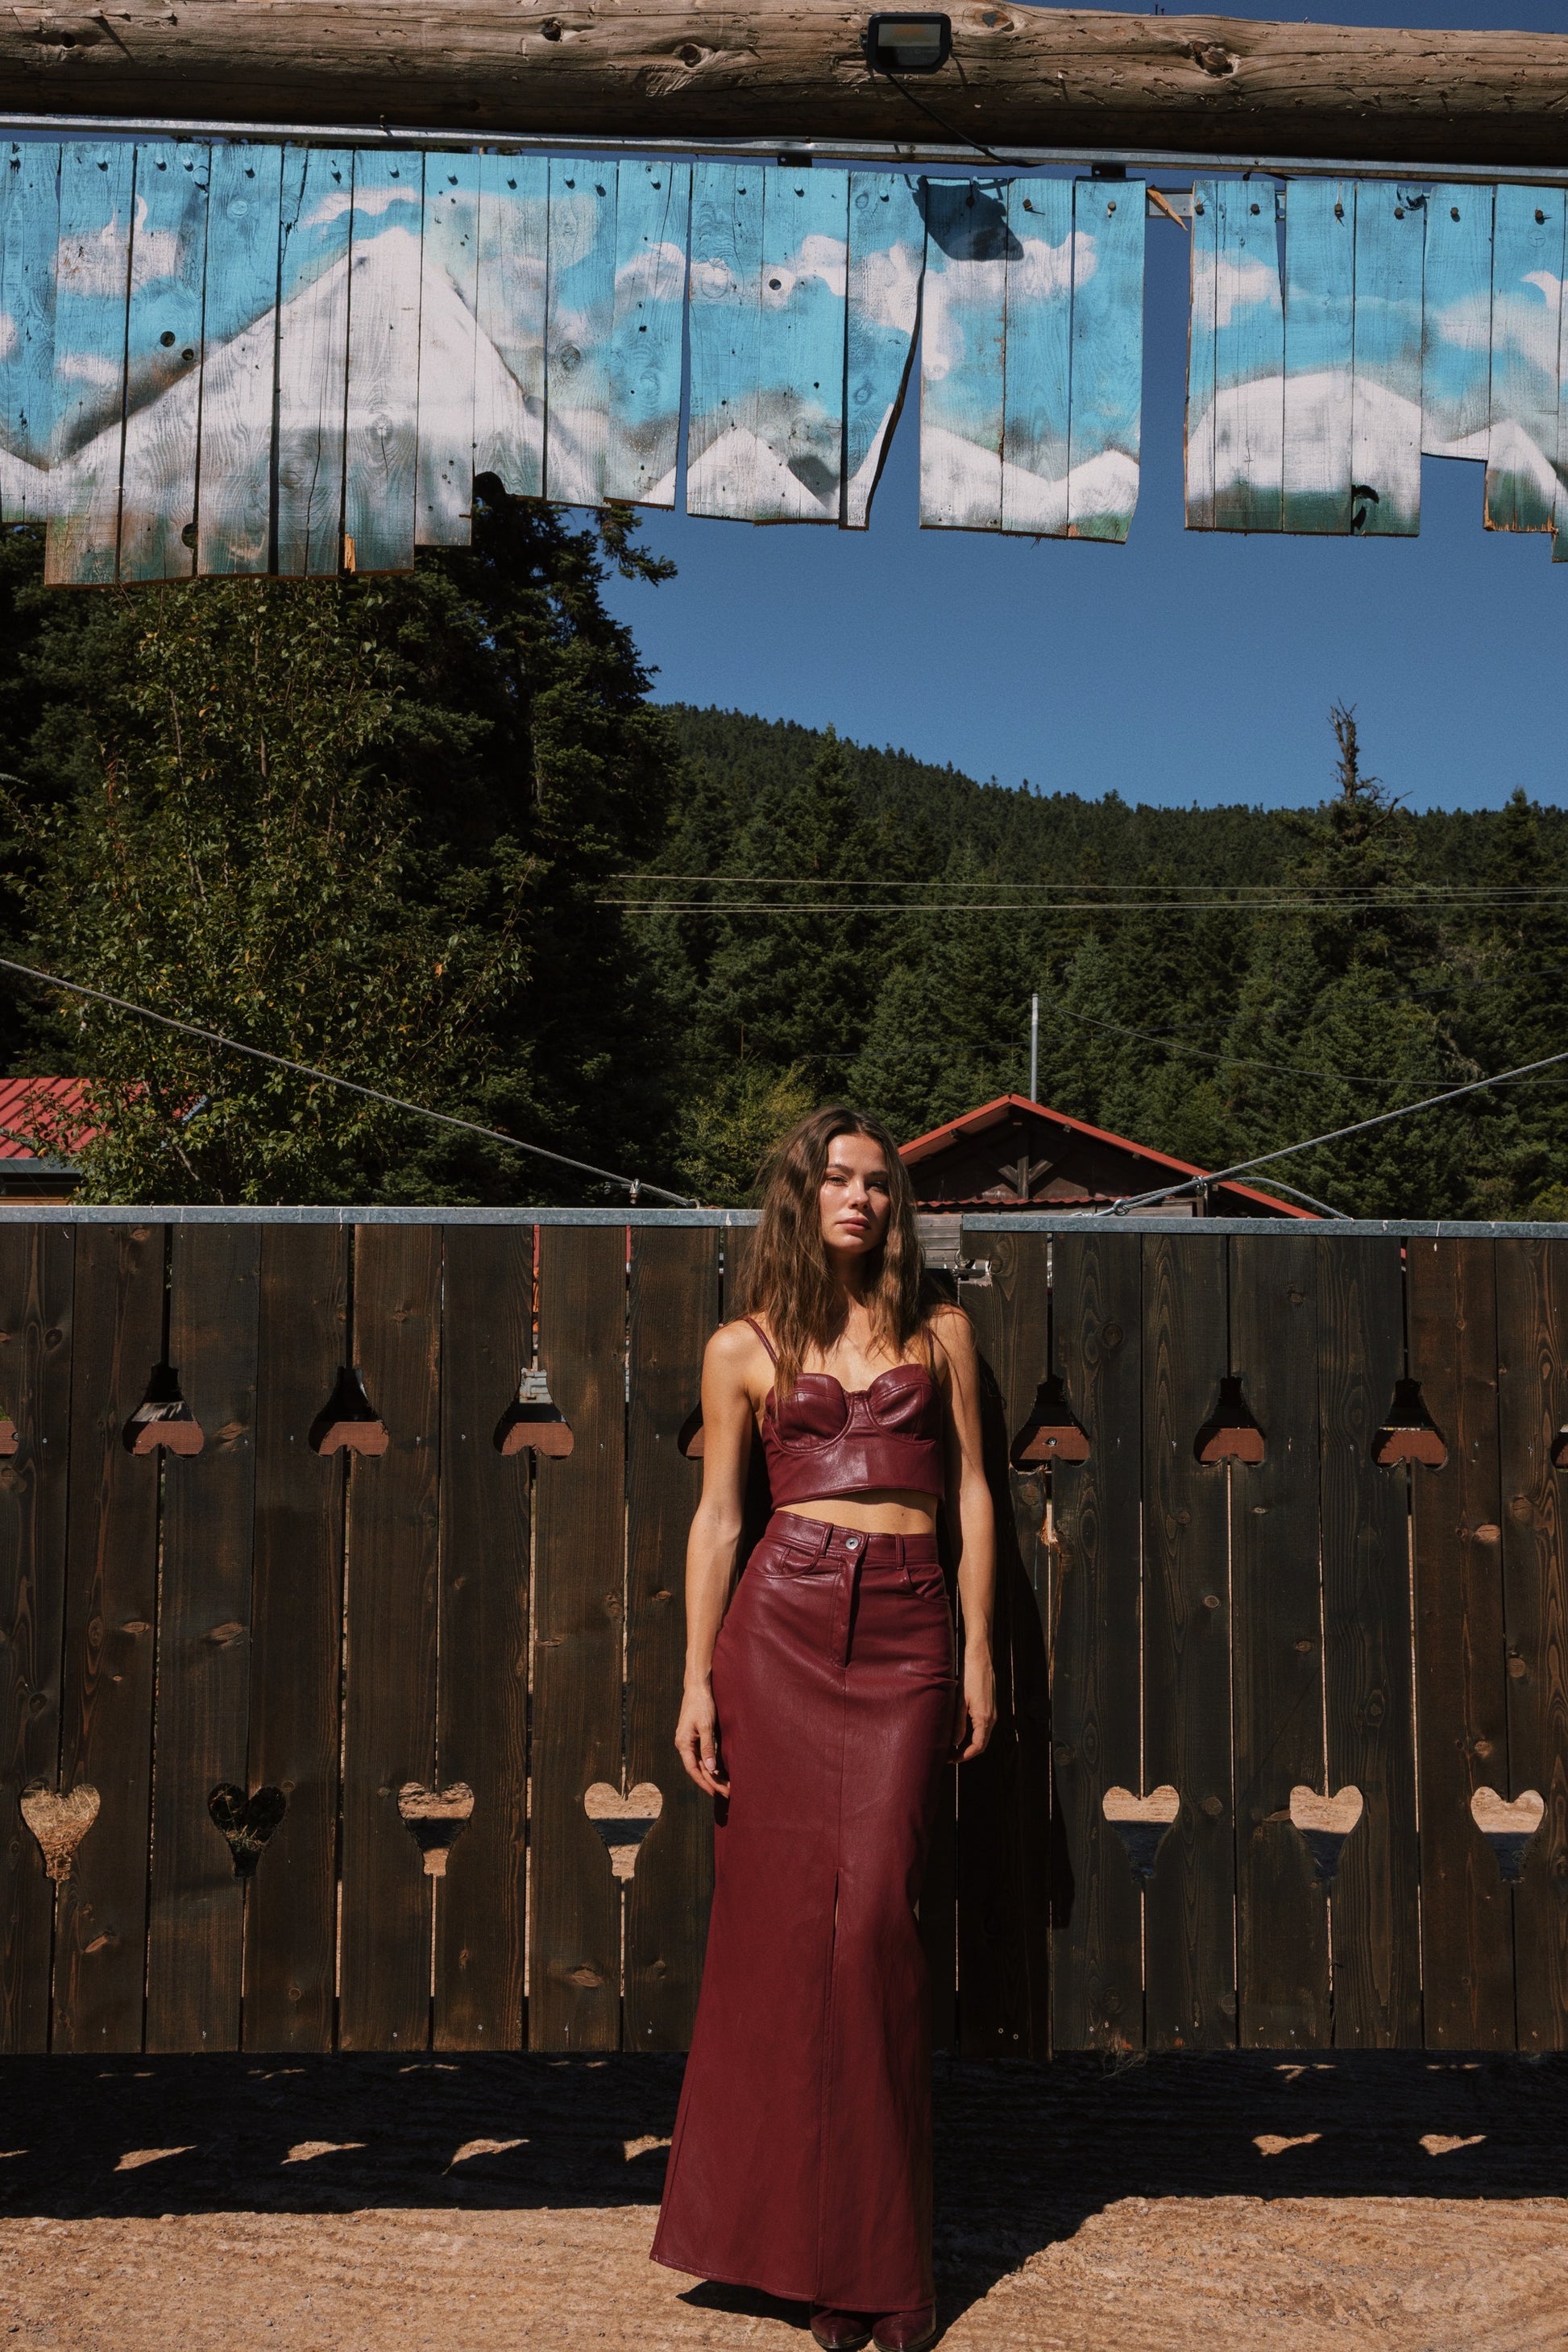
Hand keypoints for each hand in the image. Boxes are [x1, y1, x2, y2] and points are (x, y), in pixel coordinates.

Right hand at [675, 1680, 729, 1795]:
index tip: (715, 1793)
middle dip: (711, 1781)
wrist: (698, 1687)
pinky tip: (719, 1771)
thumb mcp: (706, 1725)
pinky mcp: (695, 1736)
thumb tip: (711, 1769)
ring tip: (725, 1786)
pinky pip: (702, 1755)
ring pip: (700, 1763)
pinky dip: (711, 1764)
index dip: (704, 1782)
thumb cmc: (701, 1704)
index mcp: (683, 1743)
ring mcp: (689, 1741)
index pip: (693, 1769)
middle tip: (727, 1792)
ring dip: (712, 1775)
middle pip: (697, 1768)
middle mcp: (684, 1744)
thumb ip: (708, 1747)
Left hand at [951, 1647, 995, 1761]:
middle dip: (967, 1752)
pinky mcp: (990, 1707)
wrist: (981, 1660)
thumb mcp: (960, 1701)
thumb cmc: (970, 1677)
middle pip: (982, 1744)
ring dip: (970, 1744)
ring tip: (954, 1746)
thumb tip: (955, 1742)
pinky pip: (984, 1727)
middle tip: (951, 1756)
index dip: (965, 1756)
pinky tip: (962, 1733)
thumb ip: (958, 1724)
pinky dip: (974, 1734)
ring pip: (983, 1736)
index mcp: (984, 1718)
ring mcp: (993, 1713)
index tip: (953, 1759)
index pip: (978, 1746)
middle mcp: (992, 1718)